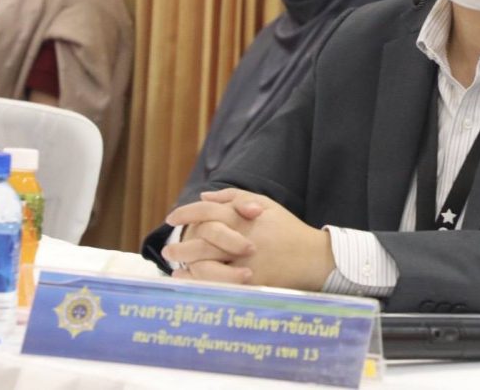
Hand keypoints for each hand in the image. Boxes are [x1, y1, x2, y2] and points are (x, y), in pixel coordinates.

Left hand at [166, 189, 335, 290]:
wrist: (313, 256)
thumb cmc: (287, 228)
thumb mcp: (265, 203)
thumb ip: (234, 197)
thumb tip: (204, 196)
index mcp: (244, 216)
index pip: (207, 211)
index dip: (185, 213)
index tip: (171, 217)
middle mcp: (242, 238)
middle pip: (202, 239)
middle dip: (181, 243)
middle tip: (167, 248)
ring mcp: (246, 261)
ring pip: (207, 262)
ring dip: (186, 264)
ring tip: (174, 265)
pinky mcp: (251, 282)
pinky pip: (218, 282)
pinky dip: (199, 281)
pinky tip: (189, 280)